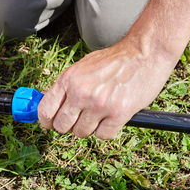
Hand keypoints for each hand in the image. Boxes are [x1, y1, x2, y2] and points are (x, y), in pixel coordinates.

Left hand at [38, 38, 177, 139]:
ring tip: (100, 113)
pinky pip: (103, 135)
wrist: (144, 53)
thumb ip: (65, 86)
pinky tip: (112, 117)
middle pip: (61, 126)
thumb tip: (46, 103)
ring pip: (81, 133)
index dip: (46, 121)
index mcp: (68, 79)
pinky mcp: (118, 114)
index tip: (50, 124)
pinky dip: (106, 130)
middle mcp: (81, 92)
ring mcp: (99, 104)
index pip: (45, 110)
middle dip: (69, 126)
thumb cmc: (113, 61)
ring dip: (89, 127)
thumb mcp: (82, 67)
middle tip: (79, 119)